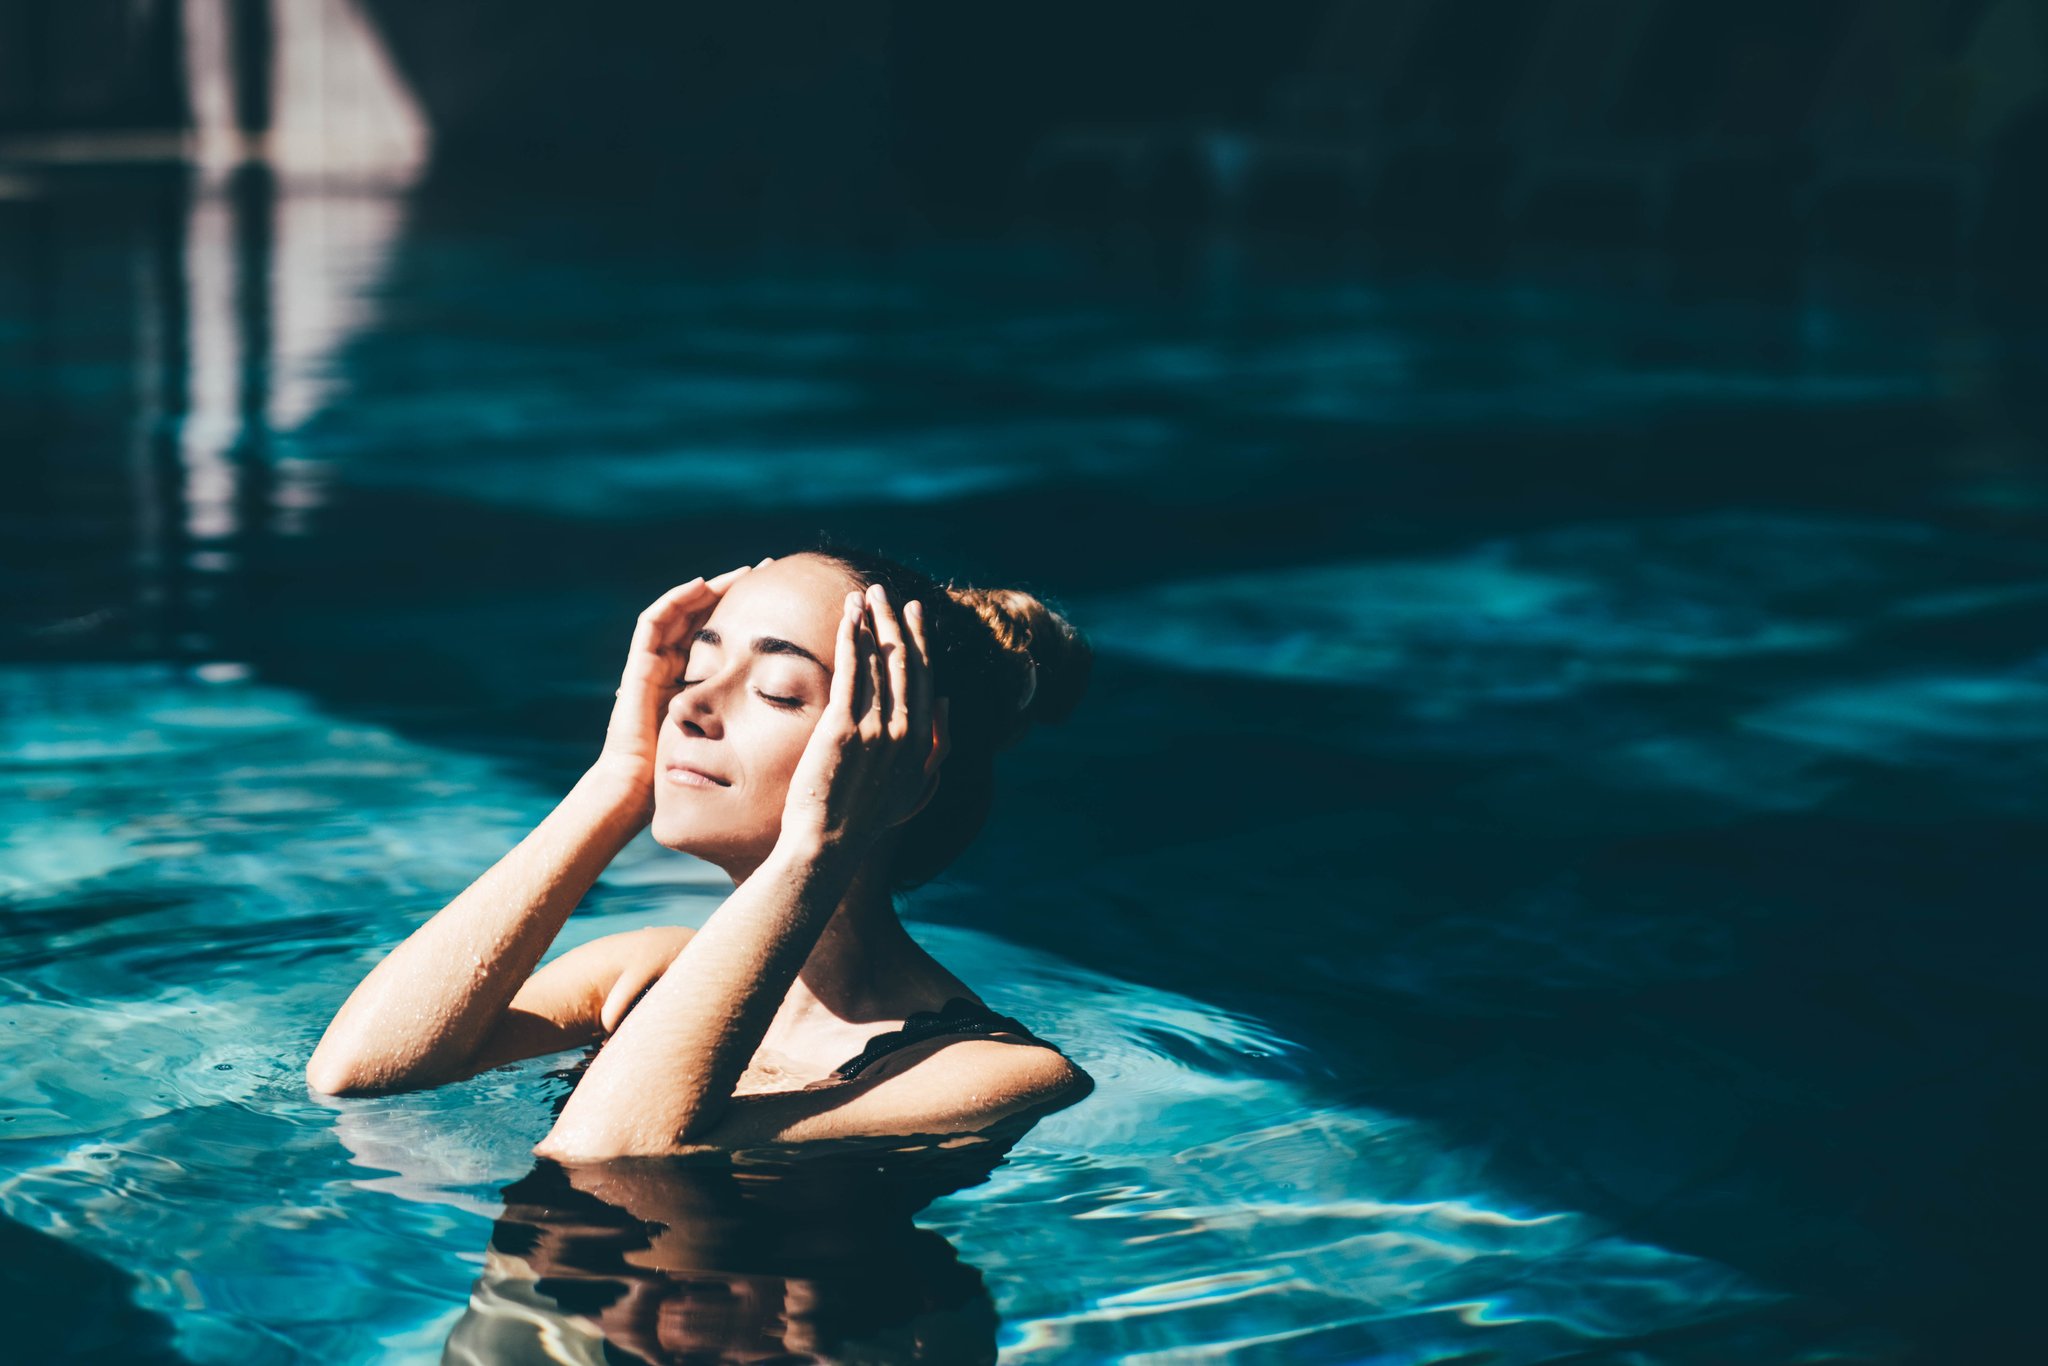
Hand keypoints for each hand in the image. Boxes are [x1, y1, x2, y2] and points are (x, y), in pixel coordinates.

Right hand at [592, 558, 774, 809]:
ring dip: (710, 589)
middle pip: (704, 616)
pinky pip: (654, 622)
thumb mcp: (732, 736)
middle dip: (734, 592)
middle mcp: (674, 667)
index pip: (723, 635)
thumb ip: (756, 721)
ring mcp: (654, 664)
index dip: (749, 614)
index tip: (783, 599)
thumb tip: (804, 712)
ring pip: (682, 612)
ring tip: (742, 573)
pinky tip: (702, 586)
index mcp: (696, 681)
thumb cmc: (687, 772)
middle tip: (767, 570)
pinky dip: (676, 601)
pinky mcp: (639, 664)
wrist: (639, 789)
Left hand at [781, 583, 950, 857]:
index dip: (920, 640)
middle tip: (885, 591)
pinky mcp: (842, 728)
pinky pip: (851, 671)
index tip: (914, 611)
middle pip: (904, 661)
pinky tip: (848, 616)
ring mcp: (875, 728)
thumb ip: (938, 746)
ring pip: (878, 661)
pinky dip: (851, 638)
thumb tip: (946, 702)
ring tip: (863, 595)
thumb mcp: (918, 788)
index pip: (925, 677)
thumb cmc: (868, 820)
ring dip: (872, 621)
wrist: (828, 844)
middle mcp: (904, 730)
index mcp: (922, 741)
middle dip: (895, 620)